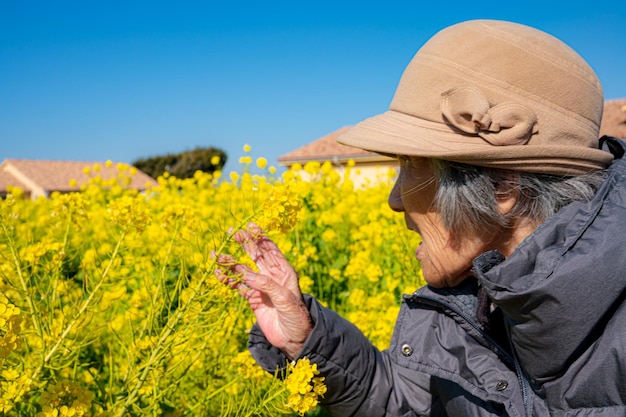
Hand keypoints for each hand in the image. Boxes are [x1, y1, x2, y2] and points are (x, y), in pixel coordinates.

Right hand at [215, 223, 312, 359]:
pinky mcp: (253, 299)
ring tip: (217, 255)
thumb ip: (267, 285)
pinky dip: (228, 280)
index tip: (250, 225)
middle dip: (244, 243)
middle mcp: (272, 276)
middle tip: (231, 232)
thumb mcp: (286, 298)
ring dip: (231, 262)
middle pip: (255, 255)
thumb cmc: (296, 317)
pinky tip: (218, 274)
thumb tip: (247, 274)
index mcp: (284, 272)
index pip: (271, 250)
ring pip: (243, 270)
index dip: (261, 237)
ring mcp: (261, 287)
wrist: (294, 339)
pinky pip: (238, 287)